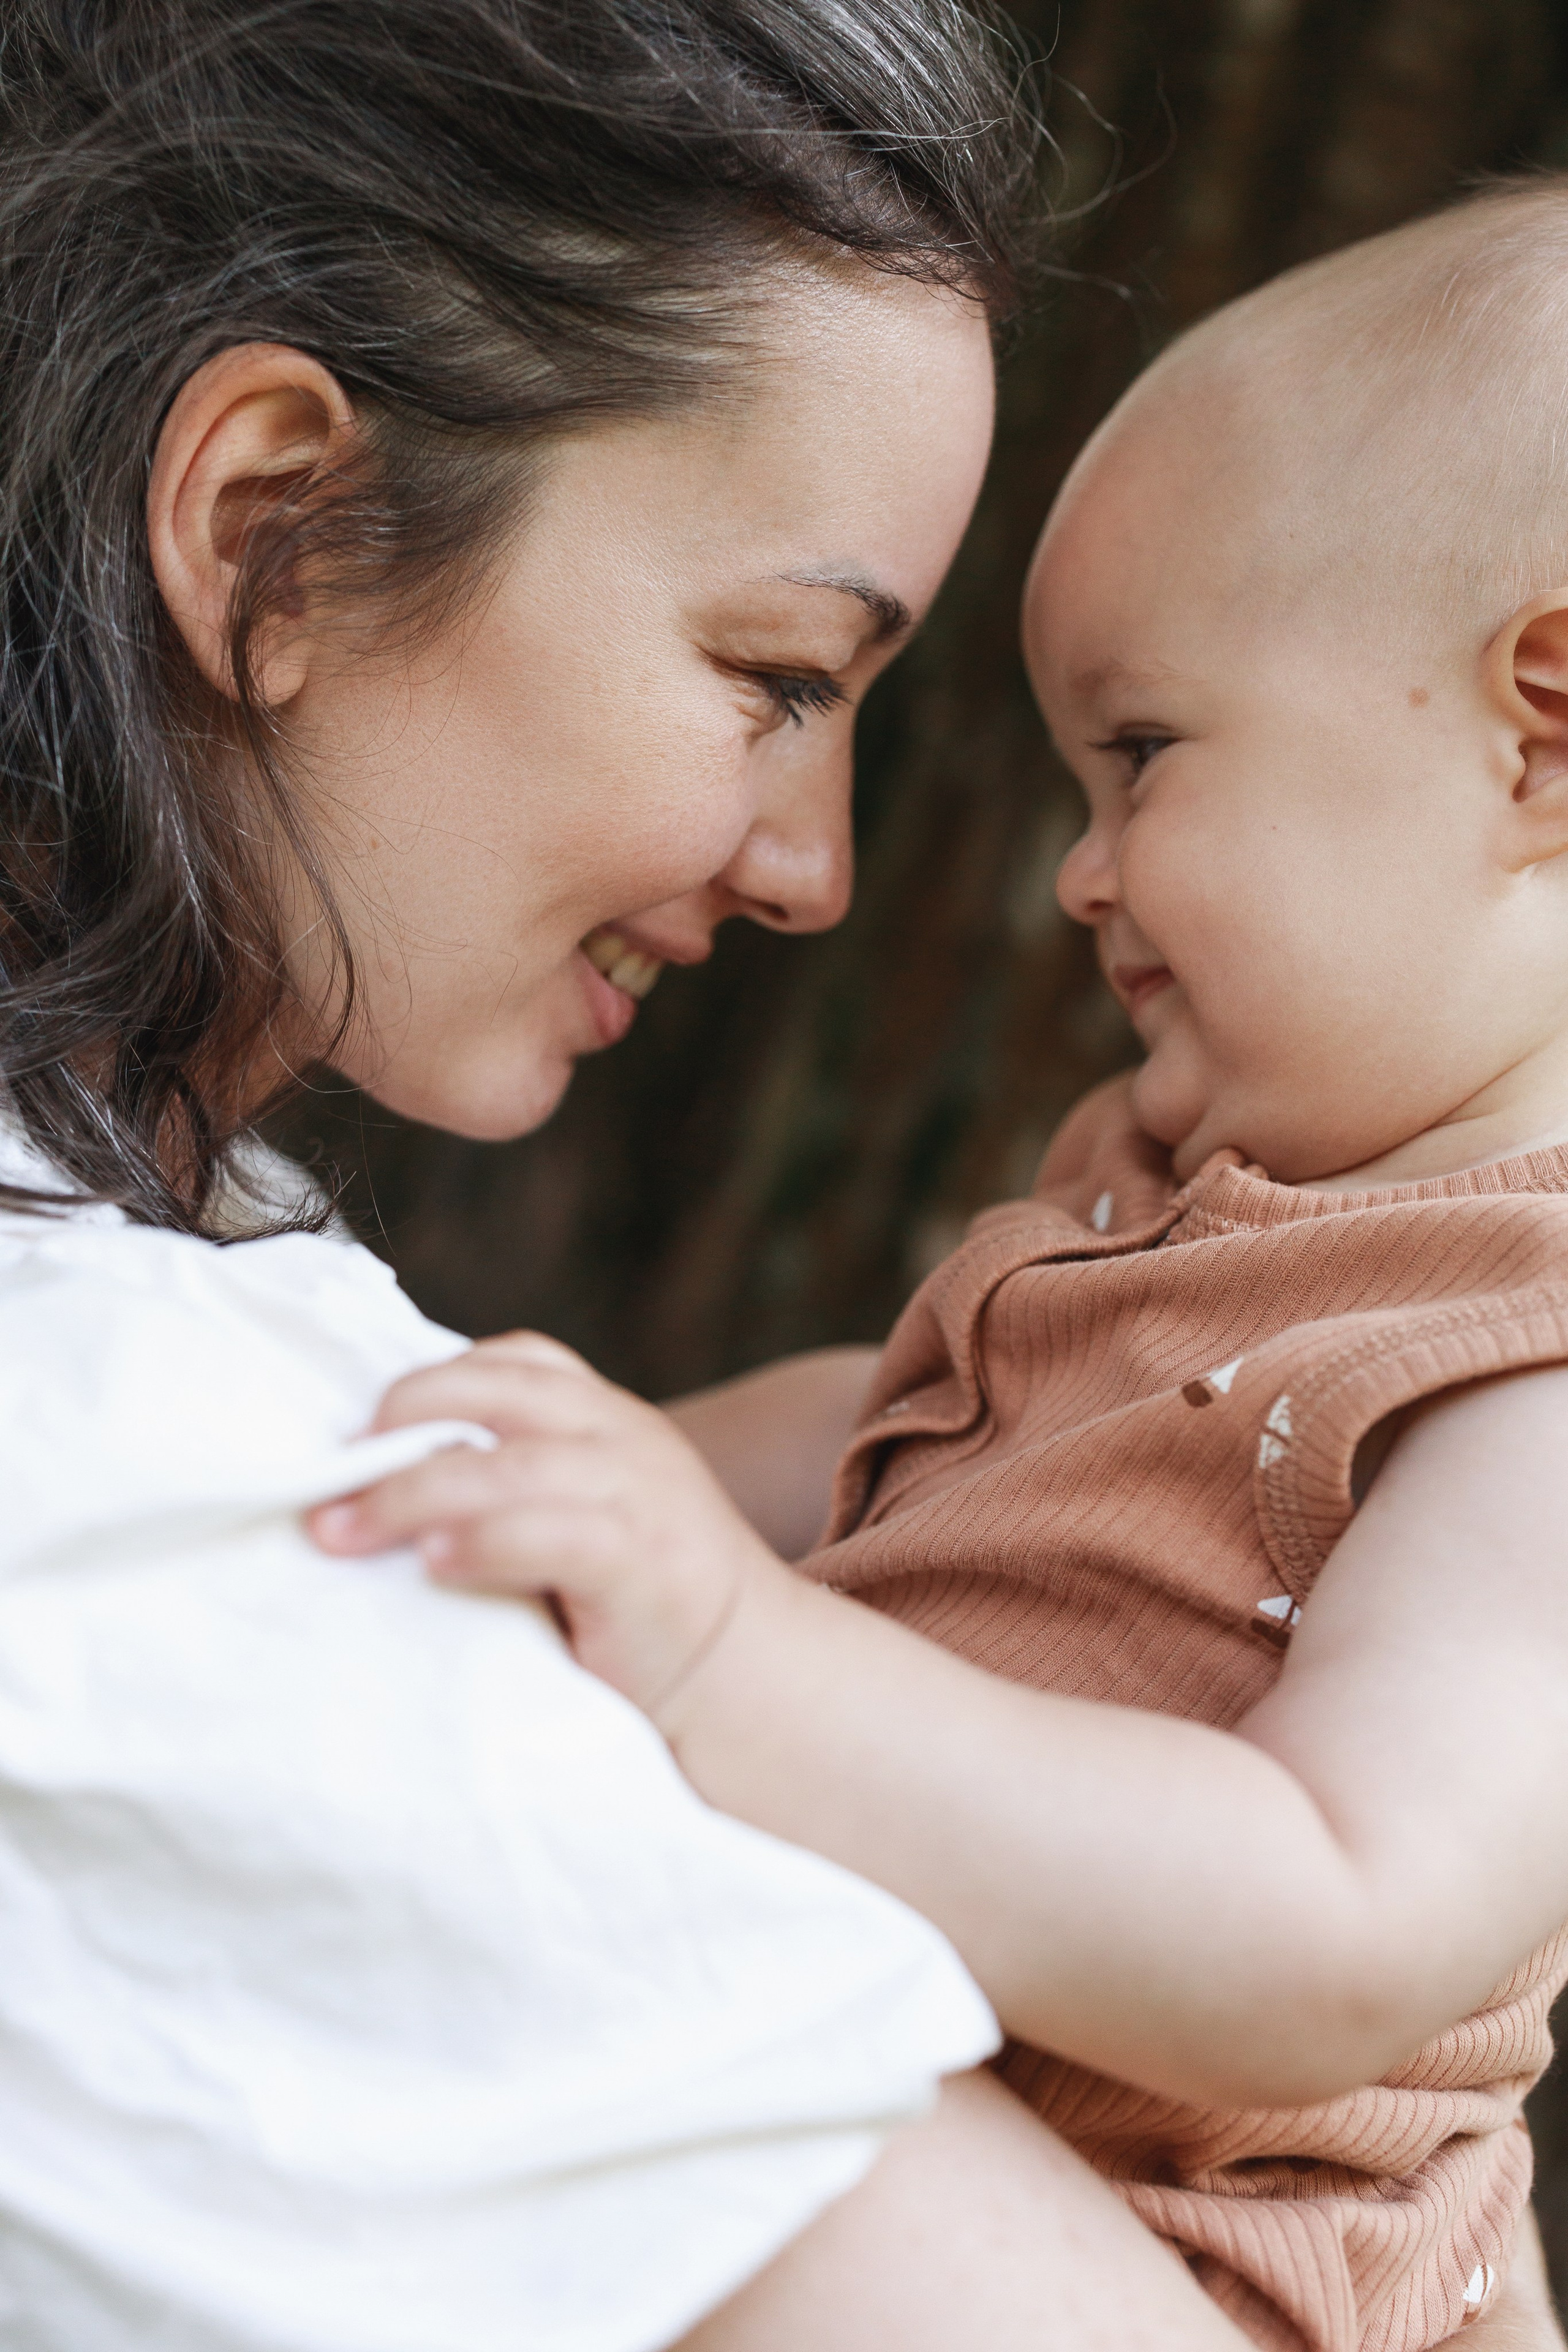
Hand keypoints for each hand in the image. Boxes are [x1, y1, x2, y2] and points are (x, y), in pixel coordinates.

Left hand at [307, 1333, 786, 1723]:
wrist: (752, 1684)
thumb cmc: (640, 1613)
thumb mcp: (583, 1522)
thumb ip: (516, 1492)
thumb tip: (378, 1490)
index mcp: (611, 1421)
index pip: (518, 1362)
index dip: (433, 1379)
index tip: (359, 1426)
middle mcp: (628, 1440)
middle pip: (501, 1392)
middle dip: (402, 1419)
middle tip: (328, 1470)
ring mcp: (642, 1495)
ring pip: (509, 1463)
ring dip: (410, 1493)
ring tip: (340, 1530)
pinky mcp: (645, 1562)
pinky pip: (552, 1533)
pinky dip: (483, 1541)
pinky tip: (433, 1565)